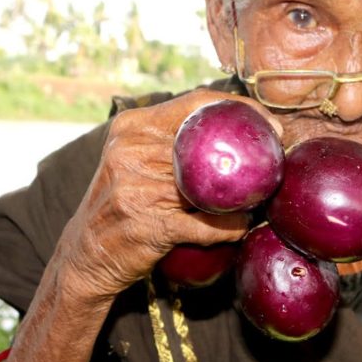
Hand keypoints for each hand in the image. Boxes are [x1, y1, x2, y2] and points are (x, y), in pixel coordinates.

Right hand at [55, 89, 282, 303]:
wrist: (83, 258)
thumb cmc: (121, 204)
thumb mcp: (134, 160)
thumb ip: (173, 142)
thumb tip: (237, 133)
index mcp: (132, 127)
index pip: (197, 103)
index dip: (240, 109)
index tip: (270, 125)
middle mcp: (131, 151)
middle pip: (209, 143)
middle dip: (252, 153)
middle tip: (277, 162)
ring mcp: (138, 188)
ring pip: (213, 188)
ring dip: (244, 197)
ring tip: (260, 198)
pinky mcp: (150, 225)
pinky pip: (208, 225)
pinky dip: (229, 228)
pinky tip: (240, 227)